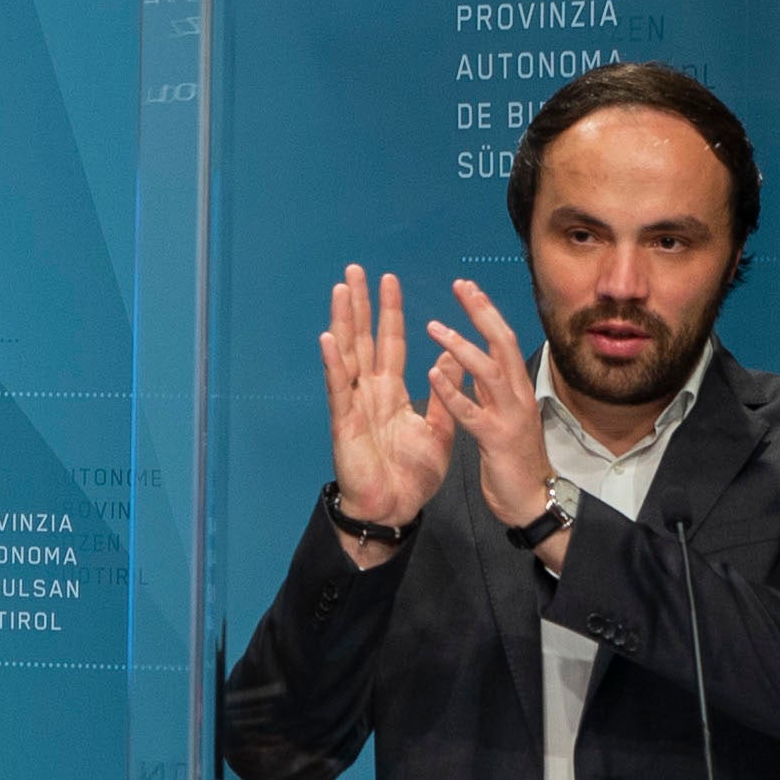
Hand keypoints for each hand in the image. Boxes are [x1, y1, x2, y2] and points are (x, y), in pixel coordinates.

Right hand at [320, 266, 453, 552]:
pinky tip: (329, 338)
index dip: (390, 312)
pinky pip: (338, 388)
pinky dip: (333, 364)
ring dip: (344, 321)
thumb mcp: (440, 430)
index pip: (392, 342)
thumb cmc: (411, 476)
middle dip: (361, 304)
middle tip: (356, 269)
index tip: (389, 280)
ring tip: (341, 289)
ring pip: (348, 355)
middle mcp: (369, 391)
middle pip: (364, 338)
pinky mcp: (345, 422)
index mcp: (392, 392)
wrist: (394, 510)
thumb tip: (451, 357)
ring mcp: (354, 404)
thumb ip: (445, 393)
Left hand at [425, 281, 556, 530]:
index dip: (487, 313)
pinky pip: (472, 413)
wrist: (531, 501)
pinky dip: (452, 393)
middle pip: (503, 344)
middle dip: (482, 313)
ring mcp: (510, 417)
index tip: (469, 288)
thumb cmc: (515, 460)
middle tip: (461, 286)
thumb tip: (478, 362)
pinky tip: (432, 376)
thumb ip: (492, 390)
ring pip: (490, 372)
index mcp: (517, 389)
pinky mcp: (496, 440)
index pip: (504, 341)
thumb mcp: (504, 416)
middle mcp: (518, 396)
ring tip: (434, 328)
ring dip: (462, 347)